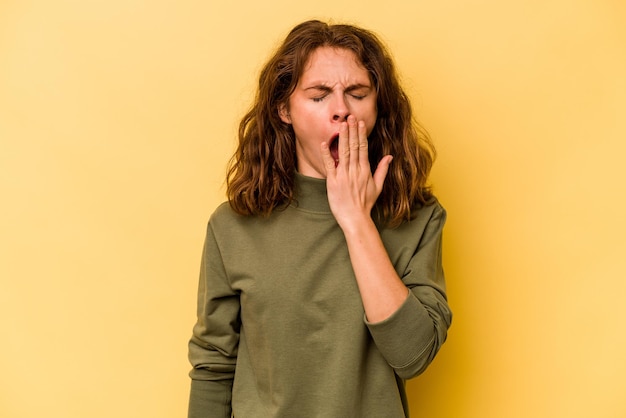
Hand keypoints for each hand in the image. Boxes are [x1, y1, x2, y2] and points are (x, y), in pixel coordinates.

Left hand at [321, 115, 392, 230]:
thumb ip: (383, 170)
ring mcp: (343, 176)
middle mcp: (355, 171)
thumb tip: (390, 156)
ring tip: (341, 124)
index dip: (361, 134)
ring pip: (343, 152)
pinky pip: (329, 165)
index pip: (363, 147)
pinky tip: (325, 142)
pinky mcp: (333, 182)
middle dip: (352, 130)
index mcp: (365, 170)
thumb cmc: (366, 204)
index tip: (360, 122)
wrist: (355, 218)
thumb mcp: (378, 186)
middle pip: (353, 146)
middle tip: (350, 117)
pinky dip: (326, 153)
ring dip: (342, 137)